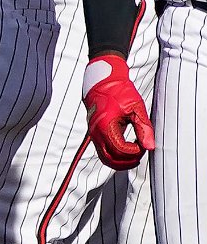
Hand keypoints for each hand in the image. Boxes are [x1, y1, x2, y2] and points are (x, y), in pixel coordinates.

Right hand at [84, 53, 155, 169]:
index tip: (144, 144)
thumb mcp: (136, 108)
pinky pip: (103, 152)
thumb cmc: (119, 91)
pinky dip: (115, 156)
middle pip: (111, 159)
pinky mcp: (95, 134)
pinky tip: (127, 149)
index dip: (135, 151)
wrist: (101, 82)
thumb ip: (144, 128)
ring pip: (105, 158)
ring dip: (121, 161)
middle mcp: (96, 132)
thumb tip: (150, 147)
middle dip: (128, 160)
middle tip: (142, 152)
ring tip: (135, 154)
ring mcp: (93, 134)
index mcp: (106, 125)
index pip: (121, 150)